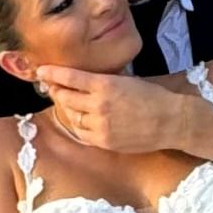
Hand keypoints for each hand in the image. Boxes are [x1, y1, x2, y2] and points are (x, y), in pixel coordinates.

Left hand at [37, 67, 212, 156]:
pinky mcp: (104, 141)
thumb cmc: (151, 96)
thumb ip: (102, 81)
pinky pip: (82, 133)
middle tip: (52, 86)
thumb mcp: (126, 80)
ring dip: (66, 108)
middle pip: (65, 97)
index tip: (42, 71)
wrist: (171, 120)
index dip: (52, 73)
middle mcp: (98, 105)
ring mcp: (100, 125)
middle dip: (56, 90)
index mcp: (105, 84)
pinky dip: (78, 125)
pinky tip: (80, 119)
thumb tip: (81, 80)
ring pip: (71, 116)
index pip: (69, 77)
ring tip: (66, 102)